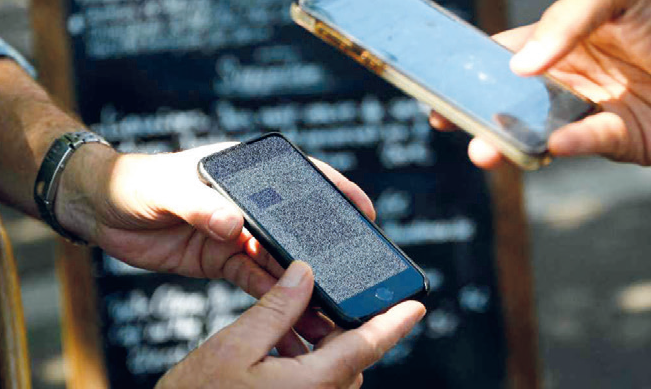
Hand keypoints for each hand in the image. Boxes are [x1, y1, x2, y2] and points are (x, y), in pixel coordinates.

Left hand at [55, 142, 375, 297]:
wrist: (98, 211)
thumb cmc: (134, 182)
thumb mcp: (167, 186)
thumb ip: (201, 204)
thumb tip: (235, 225)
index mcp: (245, 171)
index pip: (301, 175)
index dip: (336, 191)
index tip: (364, 211)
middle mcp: (249, 202)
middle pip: (297, 224)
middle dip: (325, 247)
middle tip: (354, 269)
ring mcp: (238, 232)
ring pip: (281, 259)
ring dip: (303, 281)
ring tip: (327, 301)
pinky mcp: (224, 260)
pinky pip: (257, 280)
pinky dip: (276, 296)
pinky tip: (295, 312)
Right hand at [156, 261, 425, 388]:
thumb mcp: (232, 346)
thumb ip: (276, 308)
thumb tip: (305, 274)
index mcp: (312, 384)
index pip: (368, 345)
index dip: (395, 322)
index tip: (417, 305)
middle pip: (349, 357)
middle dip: (337, 327)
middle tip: (312, 298)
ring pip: (332, 373)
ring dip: (319, 347)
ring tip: (285, 326)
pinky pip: (315, 388)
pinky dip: (306, 366)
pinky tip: (277, 352)